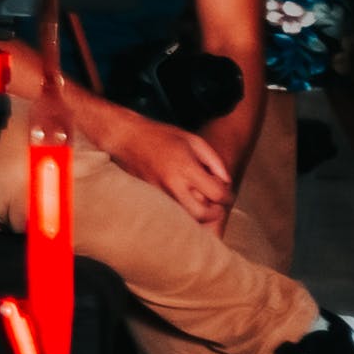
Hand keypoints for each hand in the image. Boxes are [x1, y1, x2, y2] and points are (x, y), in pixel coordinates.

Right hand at [98, 108, 235, 225]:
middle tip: (216, 206)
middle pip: (201, 214)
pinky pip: (172, 212)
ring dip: (198, 213)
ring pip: (185, 217)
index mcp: (186, 168)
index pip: (216, 194)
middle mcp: (172, 184)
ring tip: (200, 201)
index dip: (227, 197)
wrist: (126, 138)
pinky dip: (183, 210)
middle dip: (214, 213)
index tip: (226, 193)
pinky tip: (184, 199)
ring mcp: (159, 193)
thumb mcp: (194, 141)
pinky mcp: (149, 198)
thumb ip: (214, 161)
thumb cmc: (161, 136)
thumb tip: (226, 182)